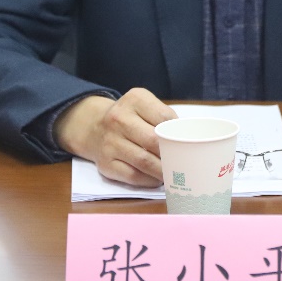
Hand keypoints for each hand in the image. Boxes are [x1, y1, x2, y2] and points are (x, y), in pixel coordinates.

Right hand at [54, 89, 177, 186]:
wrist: (93, 127)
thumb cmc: (130, 118)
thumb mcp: (145, 106)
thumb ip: (164, 117)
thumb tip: (187, 140)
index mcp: (134, 100)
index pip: (164, 117)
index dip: (178, 132)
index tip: (187, 143)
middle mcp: (118, 119)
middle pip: (154, 140)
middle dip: (172, 154)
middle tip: (185, 162)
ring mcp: (110, 142)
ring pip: (144, 161)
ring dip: (163, 171)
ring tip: (175, 174)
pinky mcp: (105, 164)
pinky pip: (133, 176)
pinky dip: (149, 180)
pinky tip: (157, 179)